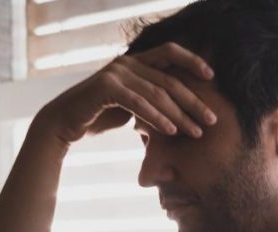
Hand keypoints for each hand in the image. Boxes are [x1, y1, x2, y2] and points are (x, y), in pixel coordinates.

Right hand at [36, 41, 217, 145]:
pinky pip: (138, 103)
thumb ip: (151, 102)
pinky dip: (157, 118)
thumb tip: (179, 112)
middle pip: (169, 80)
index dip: (192, 61)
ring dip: (181, 115)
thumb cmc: (98, 115)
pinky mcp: (106, 88)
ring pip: (157, 94)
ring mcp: (116, 73)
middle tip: (213, 119)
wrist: (64, 123)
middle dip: (194, 101)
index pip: (169, 53)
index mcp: (135, 61)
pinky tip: (171, 131)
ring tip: (197, 132)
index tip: (212, 77)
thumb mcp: (131, 106)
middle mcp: (127, 62)